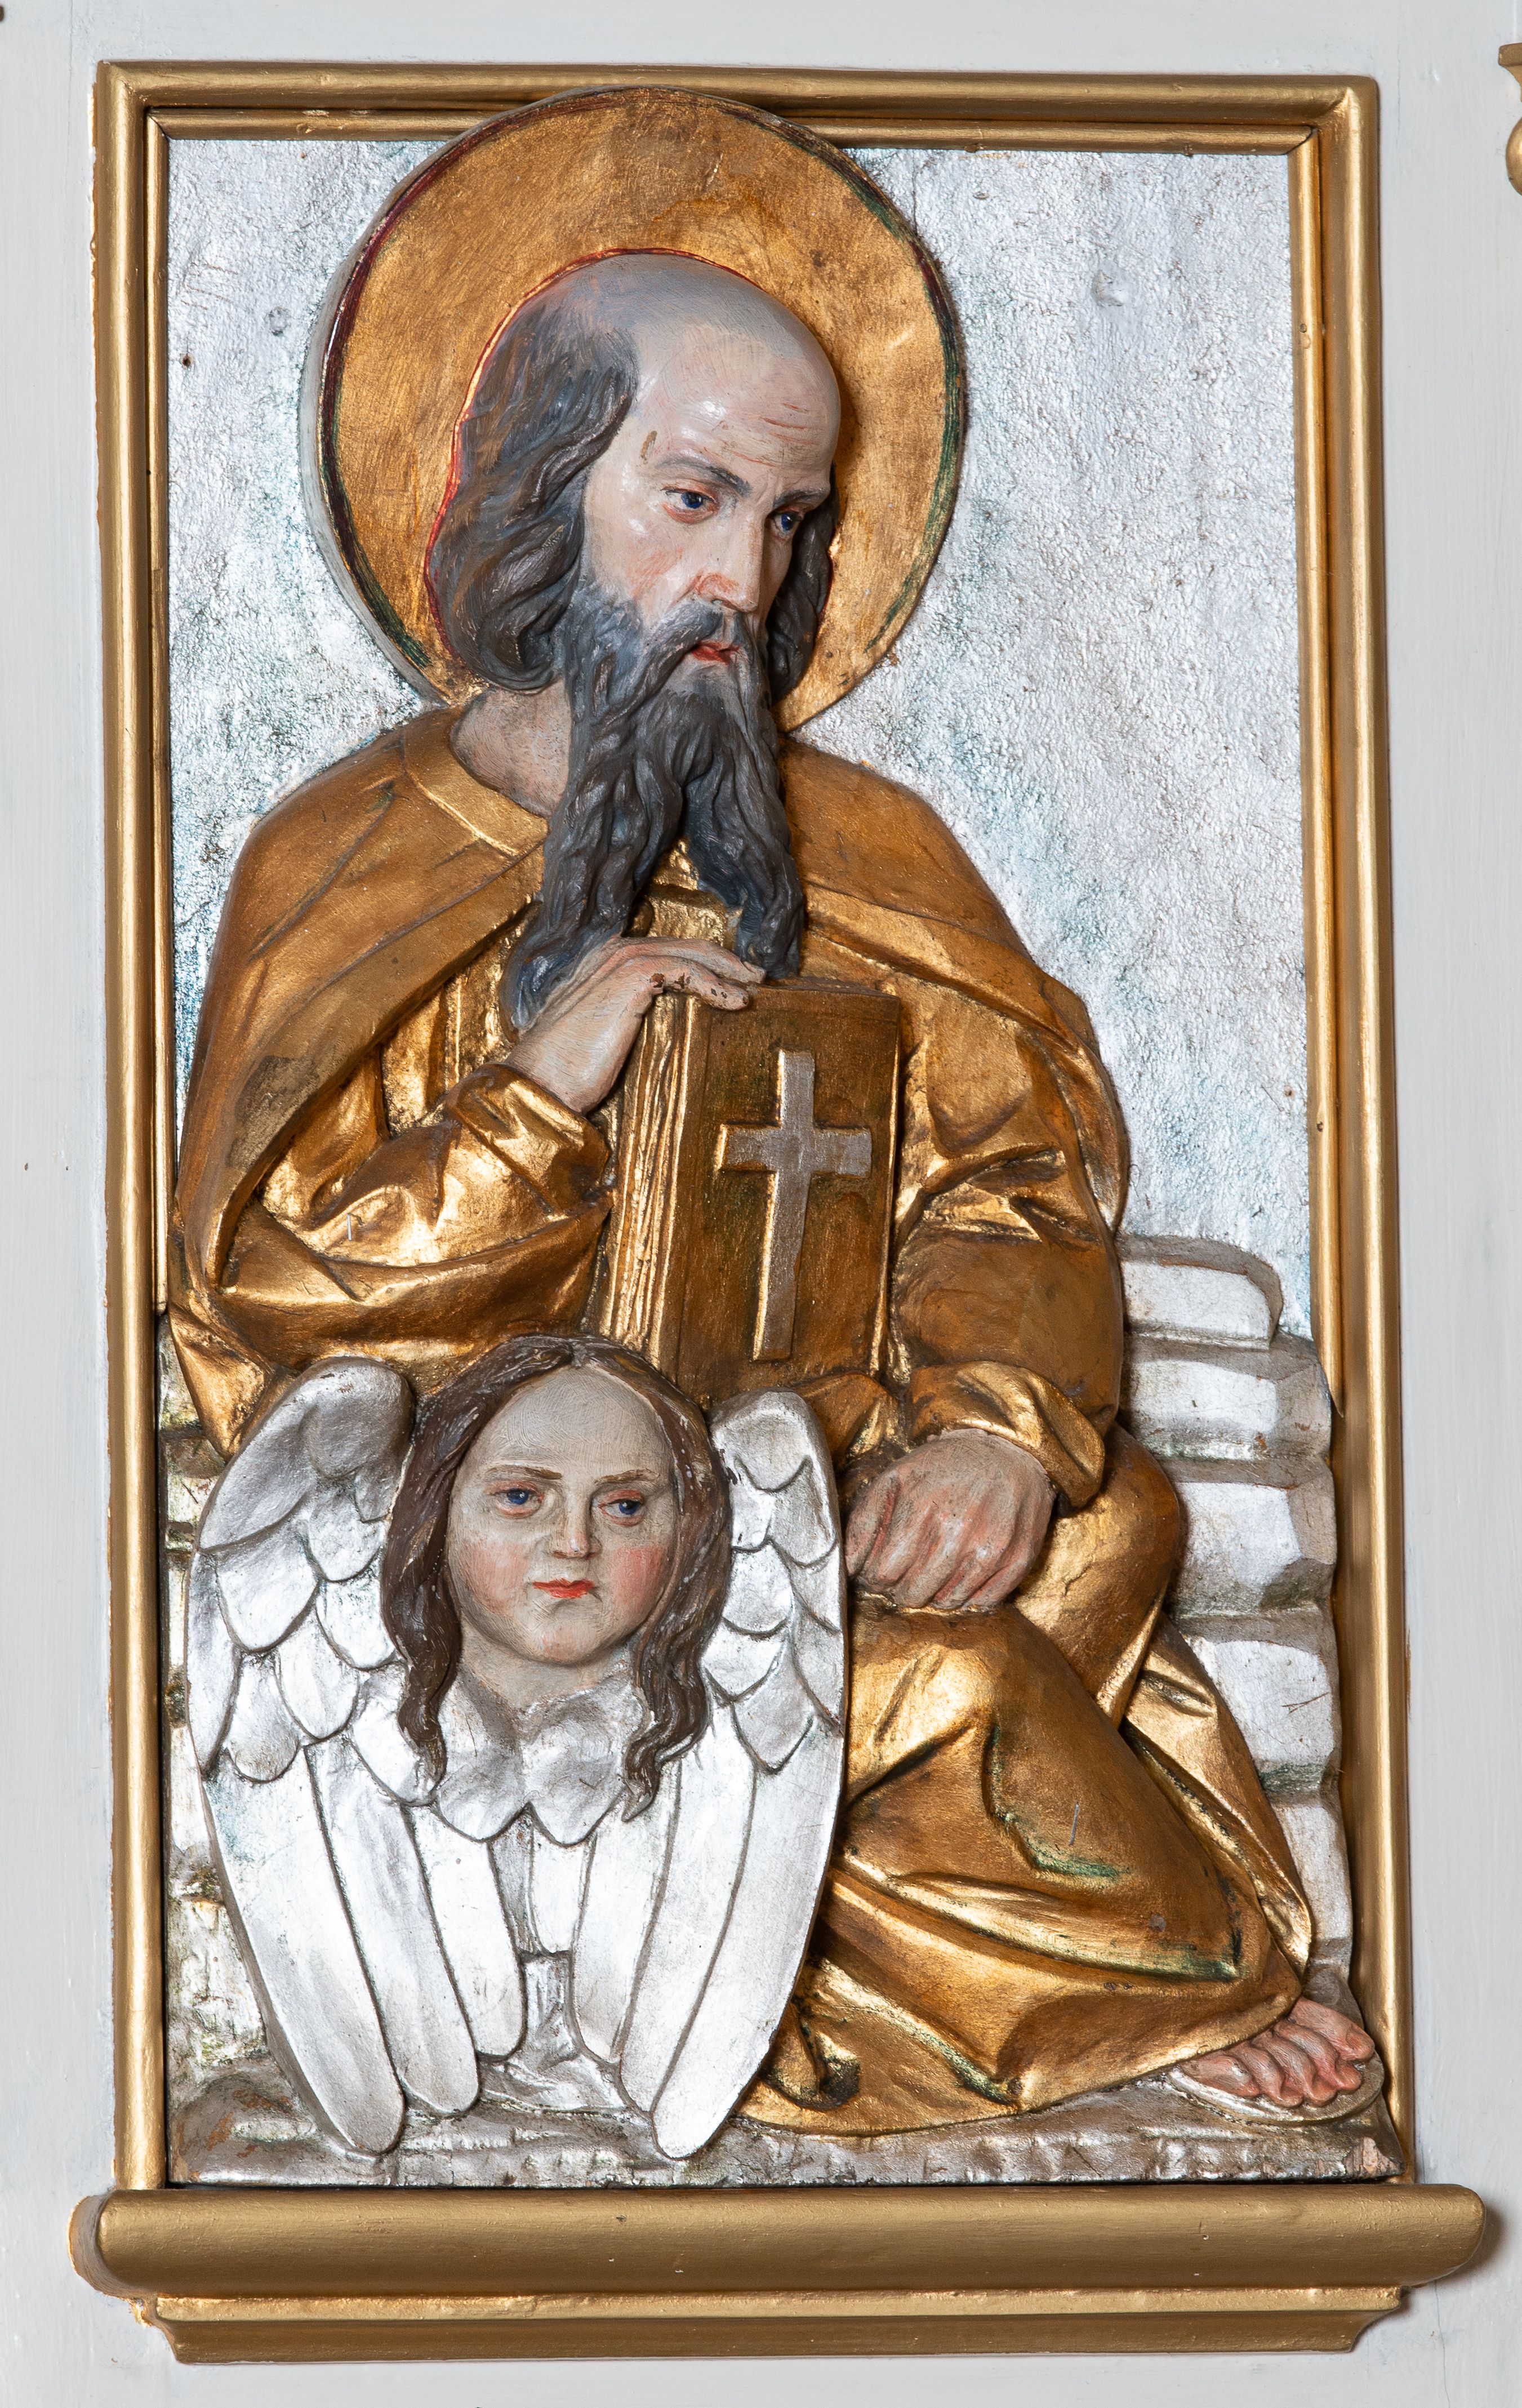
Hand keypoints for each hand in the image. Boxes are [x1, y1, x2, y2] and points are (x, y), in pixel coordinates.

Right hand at [507, 937, 761, 1114]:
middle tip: (754, 975)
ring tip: (752, 986)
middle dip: (723, 959)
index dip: (702, 959)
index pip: (663, 949)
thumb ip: (624, 1016)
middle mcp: (611, 953)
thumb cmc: (566, 1071)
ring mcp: (619, 961)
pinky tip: (735, 1001)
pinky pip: (685, 971)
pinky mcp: (630, 978)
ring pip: (688, 951)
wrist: (540, 1081)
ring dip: (726, 968)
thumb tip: (656, 1022)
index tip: (732, 978)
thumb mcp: (601, 1034)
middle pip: (682, 944)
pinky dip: (715, 984)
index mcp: (603, 963)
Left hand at [844, 1429, 1054, 1611]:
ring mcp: (990, 1548)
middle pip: (912, 1594)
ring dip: (934, 1592)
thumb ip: (864, 1520)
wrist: (1008, 1455)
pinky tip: (963, 1570)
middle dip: (901, 1588)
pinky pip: (980, 1603)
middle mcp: (958, 1530)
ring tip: (934, 1567)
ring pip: (945, 1603)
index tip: (878, 1569)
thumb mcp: (895, 1479)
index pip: (883, 1574)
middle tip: (906, 1571)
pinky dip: (968, 1594)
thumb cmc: (944, 1469)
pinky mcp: (1017, 1560)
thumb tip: (848, 1565)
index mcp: (921, 1508)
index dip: (874, 1577)